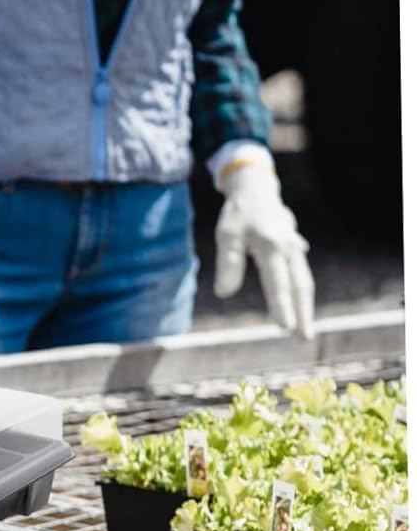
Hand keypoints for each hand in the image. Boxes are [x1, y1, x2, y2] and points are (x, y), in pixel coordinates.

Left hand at [214, 162, 314, 338]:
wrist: (257, 191)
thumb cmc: (239, 214)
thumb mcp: (227, 235)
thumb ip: (228, 264)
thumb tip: (224, 293)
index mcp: (272, 246)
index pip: (278, 282)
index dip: (281, 306)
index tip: (285, 327)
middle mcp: (289, 249)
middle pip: (300, 286)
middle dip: (302, 314)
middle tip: (303, 339)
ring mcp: (295, 250)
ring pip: (304, 282)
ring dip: (305, 307)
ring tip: (304, 331)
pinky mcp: (295, 251)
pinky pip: (302, 276)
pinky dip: (302, 294)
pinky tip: (302, 309)